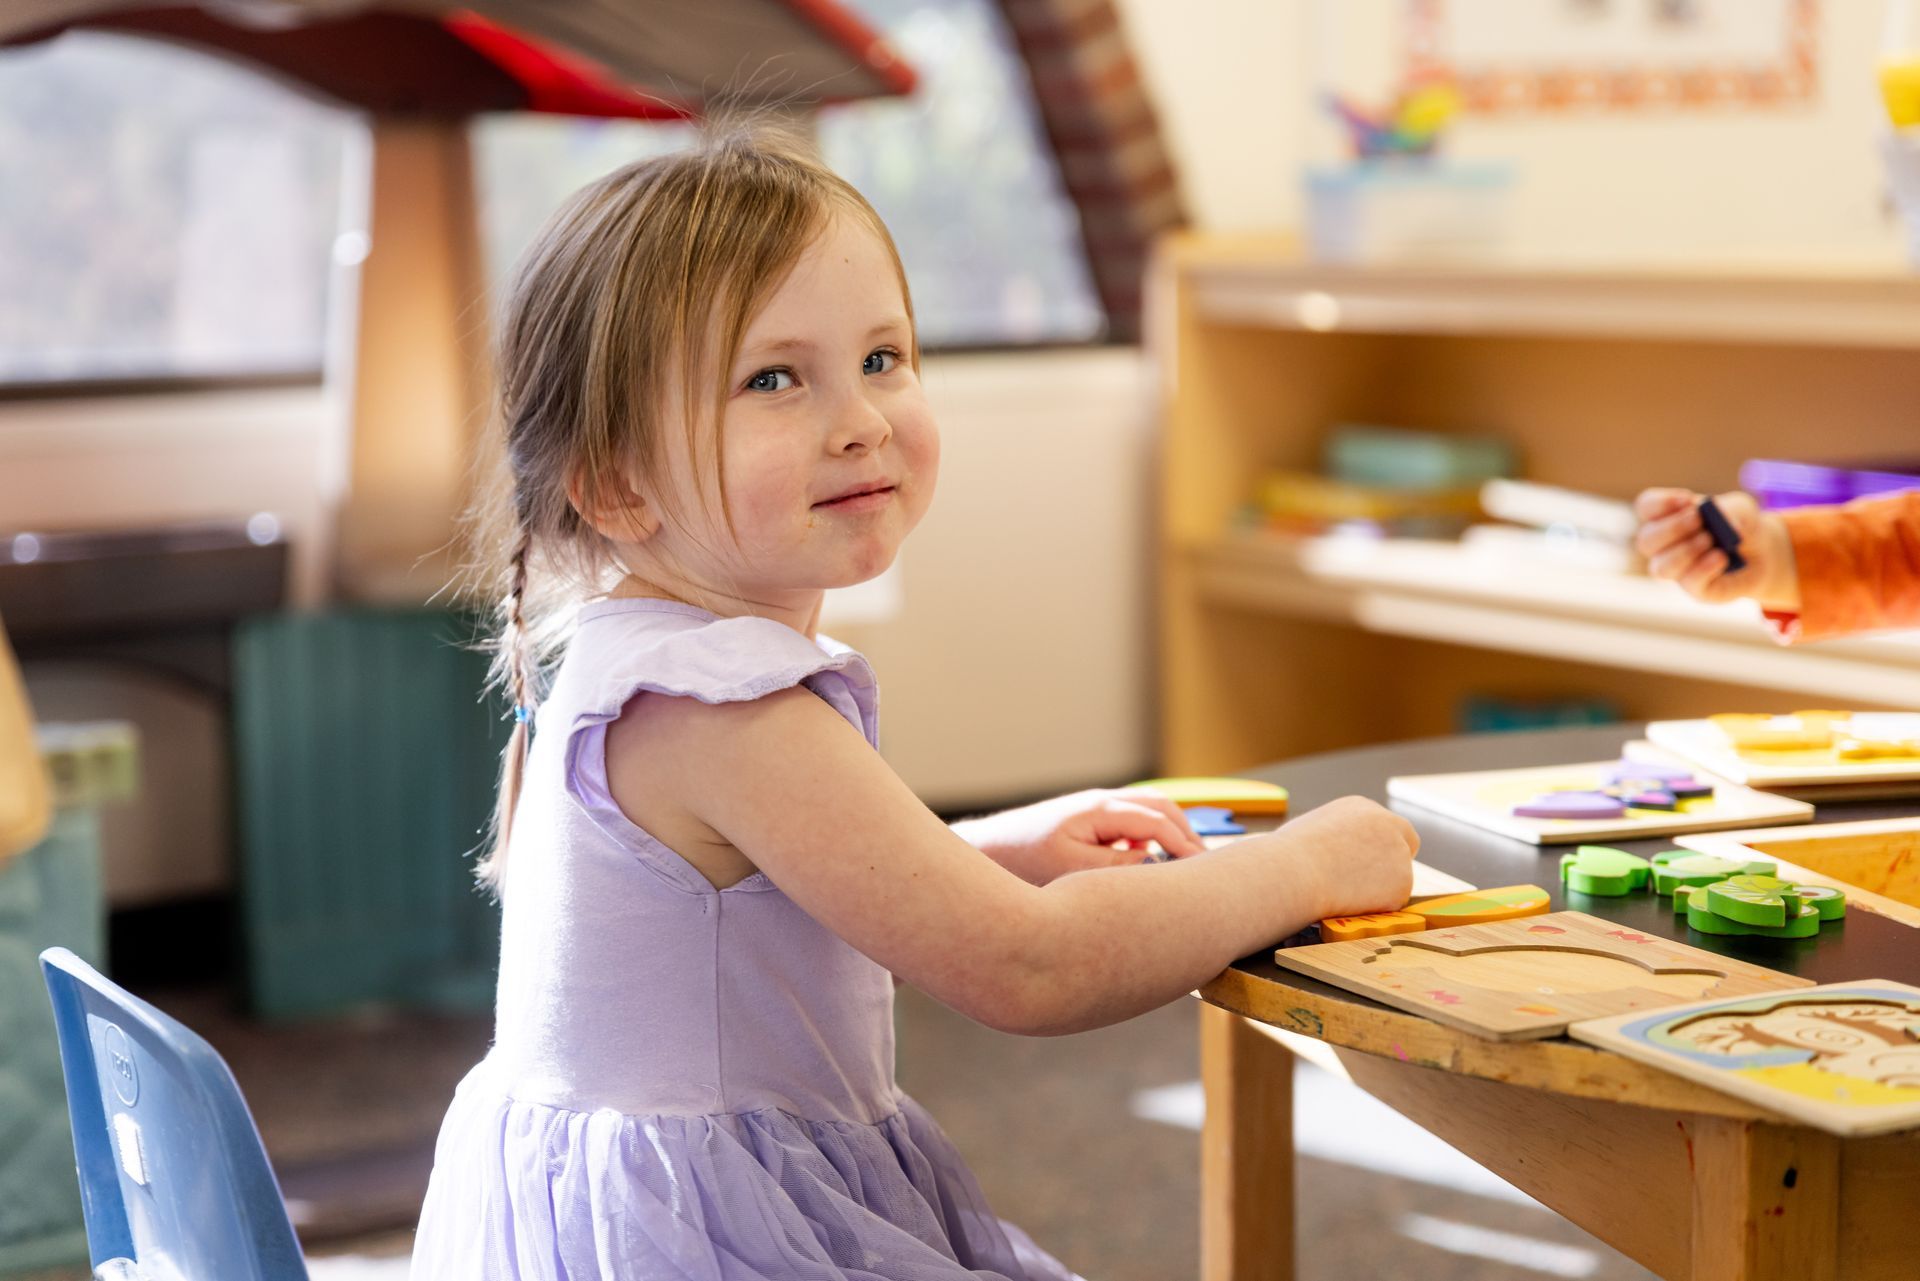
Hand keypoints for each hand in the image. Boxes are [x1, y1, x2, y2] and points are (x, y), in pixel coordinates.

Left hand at [952, 788, 1206, 885]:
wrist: (989, 849)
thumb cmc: (1024, 860)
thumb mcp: (1072, 869)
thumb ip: (1117, 866)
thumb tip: (1154, 862)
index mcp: (1100, 810)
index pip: (1158, 821)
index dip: (1185, 843)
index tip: (1204, 868)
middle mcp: (1101, 802)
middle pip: (1161, 807)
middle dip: (1187, 832)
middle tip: (1205, 863)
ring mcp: (1095, 808)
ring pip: (1148, 810)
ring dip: (1171, 830)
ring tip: (1186, 861)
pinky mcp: (1089, 820)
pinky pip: (1132, 821)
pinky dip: (1152, 834)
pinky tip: (1151, 861)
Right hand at [1269, 795, 1417, 919]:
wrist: (1294, 872)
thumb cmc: (1288, 855)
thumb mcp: (1311, 830)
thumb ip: (1335, 837)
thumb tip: (1329, 854)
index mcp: (1362, 808)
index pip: (1386, 826)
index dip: (1379, 846)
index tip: (1368, 862)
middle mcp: (1388, 825)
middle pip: (1406, 844)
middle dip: (1394, 864)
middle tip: (1374, 885)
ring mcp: (1399, 854)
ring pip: (1398, 879)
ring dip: (1379, 890)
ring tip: (1342, 895)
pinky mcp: (1402, 884)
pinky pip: (1391, 903)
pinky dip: (1375, 909)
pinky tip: (1348, 903)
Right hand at [1633, 488, 1798, 610]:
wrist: (1761, 553)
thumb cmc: (1740, 524)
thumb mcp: (1741, 509)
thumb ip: (1730, 510)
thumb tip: (1720, 522)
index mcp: (1666, 518)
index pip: (1646, 507)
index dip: (1660, 503)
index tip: (1687, 499)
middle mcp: (1663, 546)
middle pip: (1646, 540)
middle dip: (1673, 528)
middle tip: (1699, 519)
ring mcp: (1676, 570)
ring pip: (1661, 568)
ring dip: (1686, 551)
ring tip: (1711, 540)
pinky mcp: (1695, 589)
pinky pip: (1689, 582)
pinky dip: (1705, 567)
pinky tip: (1721, 557)